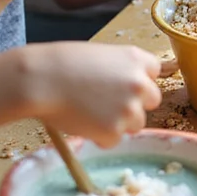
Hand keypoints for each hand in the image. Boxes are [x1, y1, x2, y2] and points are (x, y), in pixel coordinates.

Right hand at [28, 42, 161, 146]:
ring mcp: (129, 108)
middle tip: (109, 103)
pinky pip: (114, 139)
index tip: (124, 84)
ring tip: (91, 112)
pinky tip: (83, 122)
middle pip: (152, 99)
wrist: (42, 79)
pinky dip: (101, 136)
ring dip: (119, 122)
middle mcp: (139, 83)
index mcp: (136, 59)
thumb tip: (127, 86)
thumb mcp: (100, 55)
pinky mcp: (114, 130)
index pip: (154, 71)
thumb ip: (120, 69)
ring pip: (136, 123)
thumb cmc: (63, 63)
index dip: (138, 79)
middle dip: (135, 103)